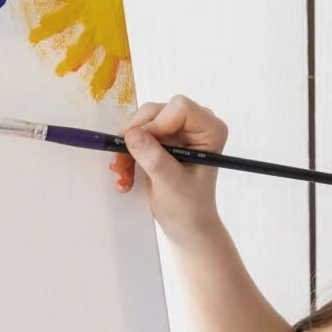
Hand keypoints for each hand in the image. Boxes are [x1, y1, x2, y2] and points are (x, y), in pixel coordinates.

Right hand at [112, 96, 226, 242]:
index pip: (180, 107)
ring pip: (140, 122)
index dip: (157, 123)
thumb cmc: (189, 207)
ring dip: (126, 149)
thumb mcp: (171, 184)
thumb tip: (132, 134)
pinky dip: (126, 154)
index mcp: (211, 130)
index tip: (142, 147)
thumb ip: (155, 159)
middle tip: (121, 164)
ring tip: (122, 176)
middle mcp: (195, 124)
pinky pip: (135, 134)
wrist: (186, 224)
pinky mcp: (161, 137)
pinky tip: (125, 177)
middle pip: (155, 111)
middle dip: (134, 137)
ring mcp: (177, 129)